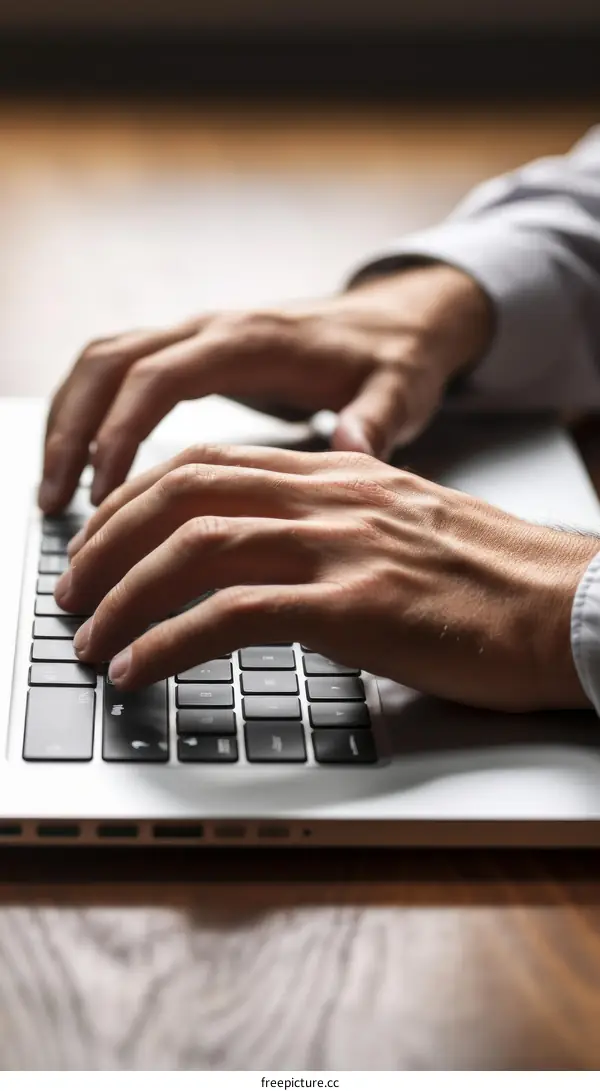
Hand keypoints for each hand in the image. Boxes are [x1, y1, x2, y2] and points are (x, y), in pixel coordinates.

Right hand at [39, 263, 491, 512]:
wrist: (399, 320)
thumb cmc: (396, 358)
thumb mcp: (400, 390)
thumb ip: (377, 419)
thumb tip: (354, 448)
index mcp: (250, 341)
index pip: (158, 376)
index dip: (119, 432)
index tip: (101, 493)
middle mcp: (212, 329)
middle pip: (109, 363)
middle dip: (70, 429)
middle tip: (53, 502)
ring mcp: (199, 337)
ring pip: (103, 363)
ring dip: (68, 421)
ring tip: (54, 494)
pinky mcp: (197, 353)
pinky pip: (121, 372)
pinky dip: (91, 413)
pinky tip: (86, 466)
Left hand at [56, 445, 595, 711]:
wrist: (572, 605)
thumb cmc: (493, 579)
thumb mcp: (404, 527)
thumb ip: (336, 523)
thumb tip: (272, 552)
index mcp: (339, 474)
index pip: (208, 465)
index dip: (135, 500)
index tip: (100, 542)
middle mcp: (332, 496)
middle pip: (182, 493)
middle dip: (108, 543)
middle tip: (73, 594)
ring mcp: (344, 547)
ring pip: (195, 548)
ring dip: (124, 596)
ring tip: (90, 641)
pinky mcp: (360, 606)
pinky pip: (235, 615)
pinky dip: (170, 642)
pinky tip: (140, 669)